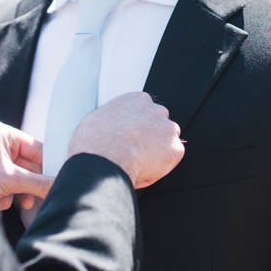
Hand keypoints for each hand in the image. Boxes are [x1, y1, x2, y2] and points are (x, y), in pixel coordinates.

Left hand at [0, 120, 51, 210]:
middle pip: (27, 166)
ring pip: (17, 179)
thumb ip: (38, 183)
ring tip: (9, 200)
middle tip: (37, 198)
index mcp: (2, 133)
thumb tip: (59, 186)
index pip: (35, 148)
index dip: (47, 165)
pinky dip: (3, 196)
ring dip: (14, 193)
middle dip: (28, 185)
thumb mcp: (10, 178)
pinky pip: (5, 186)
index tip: (59, 178)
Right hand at [68, 92, 183, 188]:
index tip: (132, 137)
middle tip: (136, 152)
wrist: (104, 158)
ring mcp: (168, 129)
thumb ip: (112, 119)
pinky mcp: (175, 149)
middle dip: (151, 138)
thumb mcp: (96, 119)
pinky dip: (161, 167)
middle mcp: (156, 110)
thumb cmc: (95, 141)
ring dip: (157, 151)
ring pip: (167, 142)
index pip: (145, 111)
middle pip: (159, 125)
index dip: (139, 127)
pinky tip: (143, 170)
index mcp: (137, 100)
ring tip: (137, 163)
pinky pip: (170, 160)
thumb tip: (108, 128)